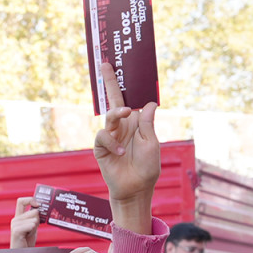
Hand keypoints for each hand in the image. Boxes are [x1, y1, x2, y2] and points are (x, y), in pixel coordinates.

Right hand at [9, 197, 40, 248]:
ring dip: (35, 228)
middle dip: (38, 221)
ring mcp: (14, 225)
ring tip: (28, 235)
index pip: (21, 201)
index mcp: (18, 217)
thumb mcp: (32, 227)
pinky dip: (32, 231)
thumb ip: (35, 218)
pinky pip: (31, 225)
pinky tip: (26, 236)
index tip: (38, 204)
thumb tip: (40, 208)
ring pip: (34, 219)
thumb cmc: (27, 241)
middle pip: (34, 211)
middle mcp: (15, 219)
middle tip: (31, 230)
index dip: (30, 199)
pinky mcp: (16, 231)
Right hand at [93, 62, 159, 230]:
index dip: (119, 83)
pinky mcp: (101, 148)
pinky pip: (102, 136)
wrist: (135, 189)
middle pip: (113, 99)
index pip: (127, 98)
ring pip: (108, 116)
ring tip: (123, 114)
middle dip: (108, 82)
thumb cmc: (147, 167)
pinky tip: (121, 152)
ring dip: (116, 113)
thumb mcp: (152, 142)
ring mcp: (110, 136)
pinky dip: (111, 142)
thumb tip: (148, 103)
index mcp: (135, 122)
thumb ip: (147, 123)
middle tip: (105, 65)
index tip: (112, 64)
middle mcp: (121, 126)